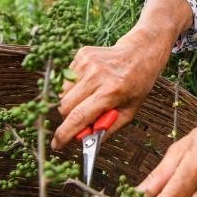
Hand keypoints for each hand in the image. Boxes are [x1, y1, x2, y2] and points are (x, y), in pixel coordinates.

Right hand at [51, 29, 169, 148]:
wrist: (140, 52)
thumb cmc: (137, 84)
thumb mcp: (130, 111)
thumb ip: (107, 128)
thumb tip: (85, 141)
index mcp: (112, 91)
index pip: (79, 117)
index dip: (64, 134)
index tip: (56, 144)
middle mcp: (97, 75)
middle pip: (65, 106)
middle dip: (67, 119)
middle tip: (78, 122)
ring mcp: (88, 62)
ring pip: (62, 93)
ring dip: (69, 103)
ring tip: (88, 99)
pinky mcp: (82, 54)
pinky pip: (66, 79)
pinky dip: (73, 88)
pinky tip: (89, 84)